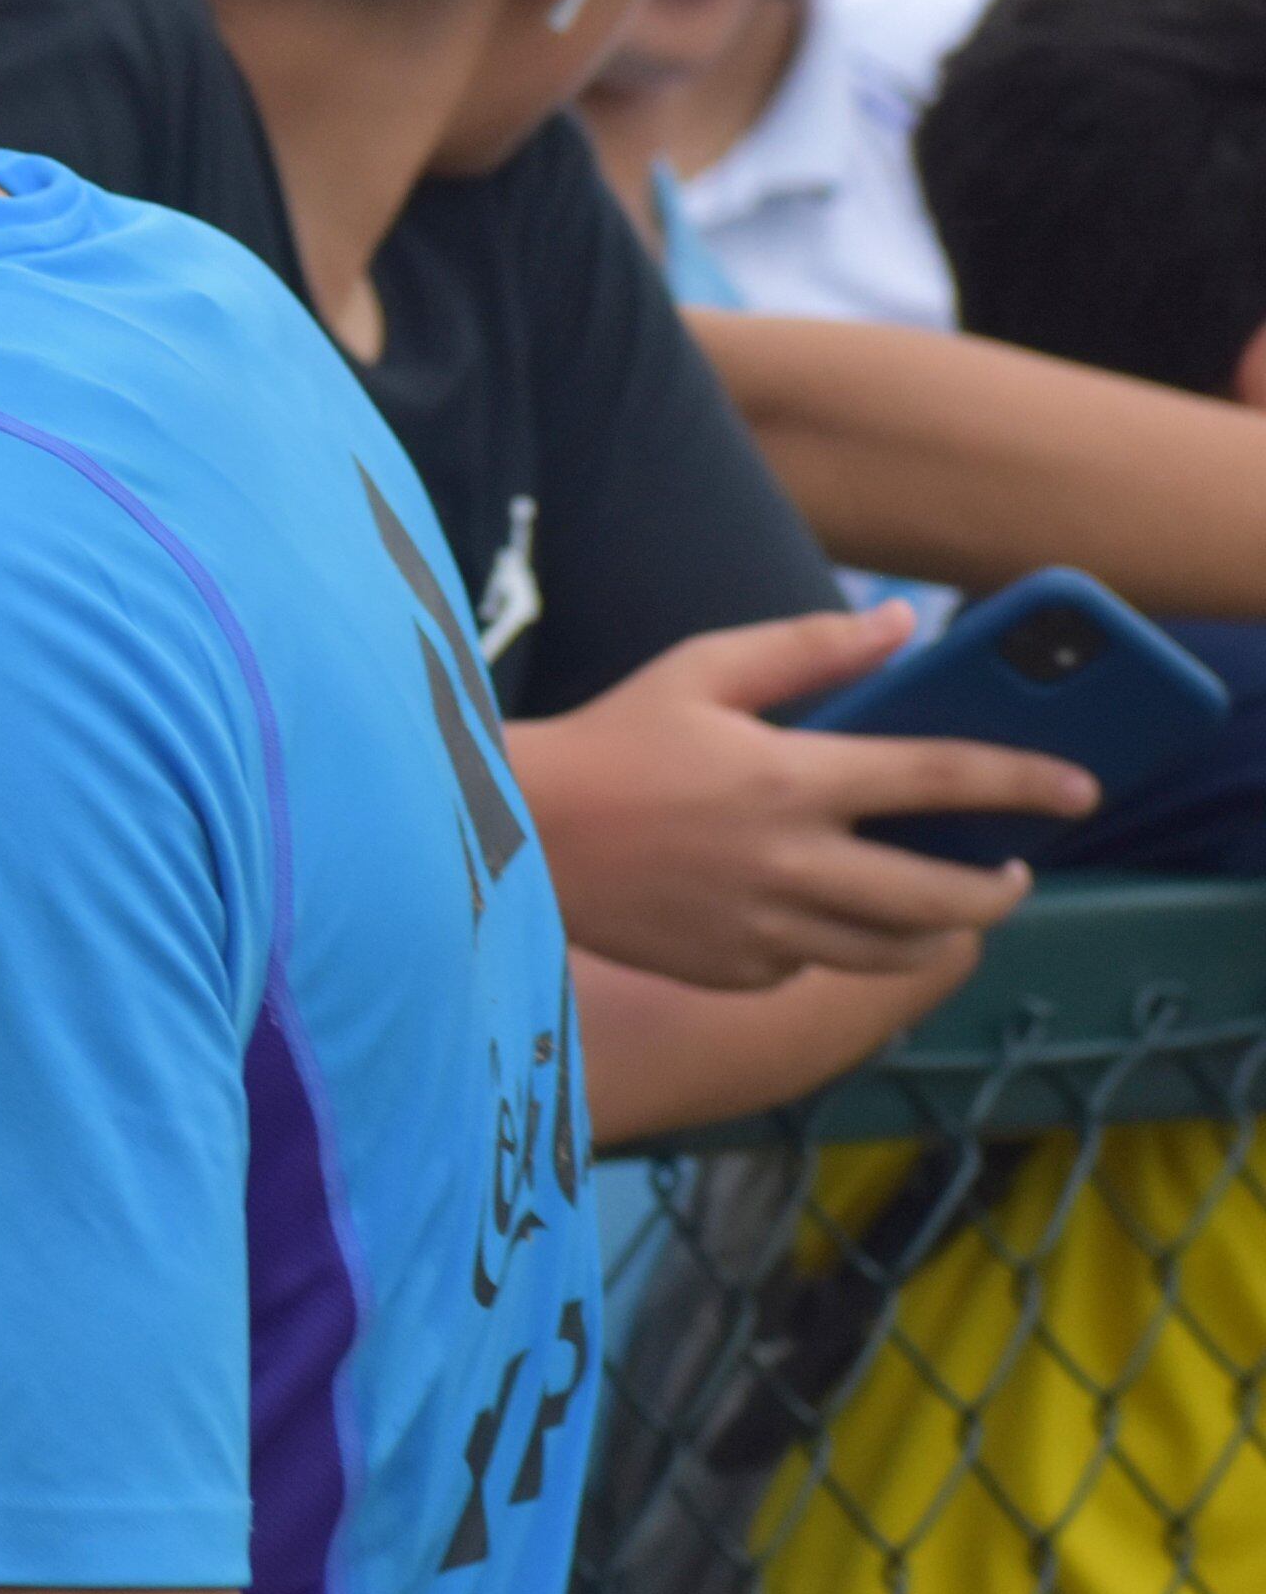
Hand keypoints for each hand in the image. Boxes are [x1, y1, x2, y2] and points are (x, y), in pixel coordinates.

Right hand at [507, 607, 1094, 988]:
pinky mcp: (729, 968)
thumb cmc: (609, 741)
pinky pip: (814, 967)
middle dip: (1000, 889)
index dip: (1025, 783)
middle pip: (944, 897)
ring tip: (946, 907)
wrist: (513, 833)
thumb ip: (810, 648)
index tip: (1080, 790)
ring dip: (940, 929)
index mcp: (790, 777)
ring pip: (893, 949)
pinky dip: (838, 945)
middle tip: (1012, 871)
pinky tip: (828, 917)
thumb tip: (904, 625)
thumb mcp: (702, 669)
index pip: (942, 779)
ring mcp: (760, 926)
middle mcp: (788, 862)